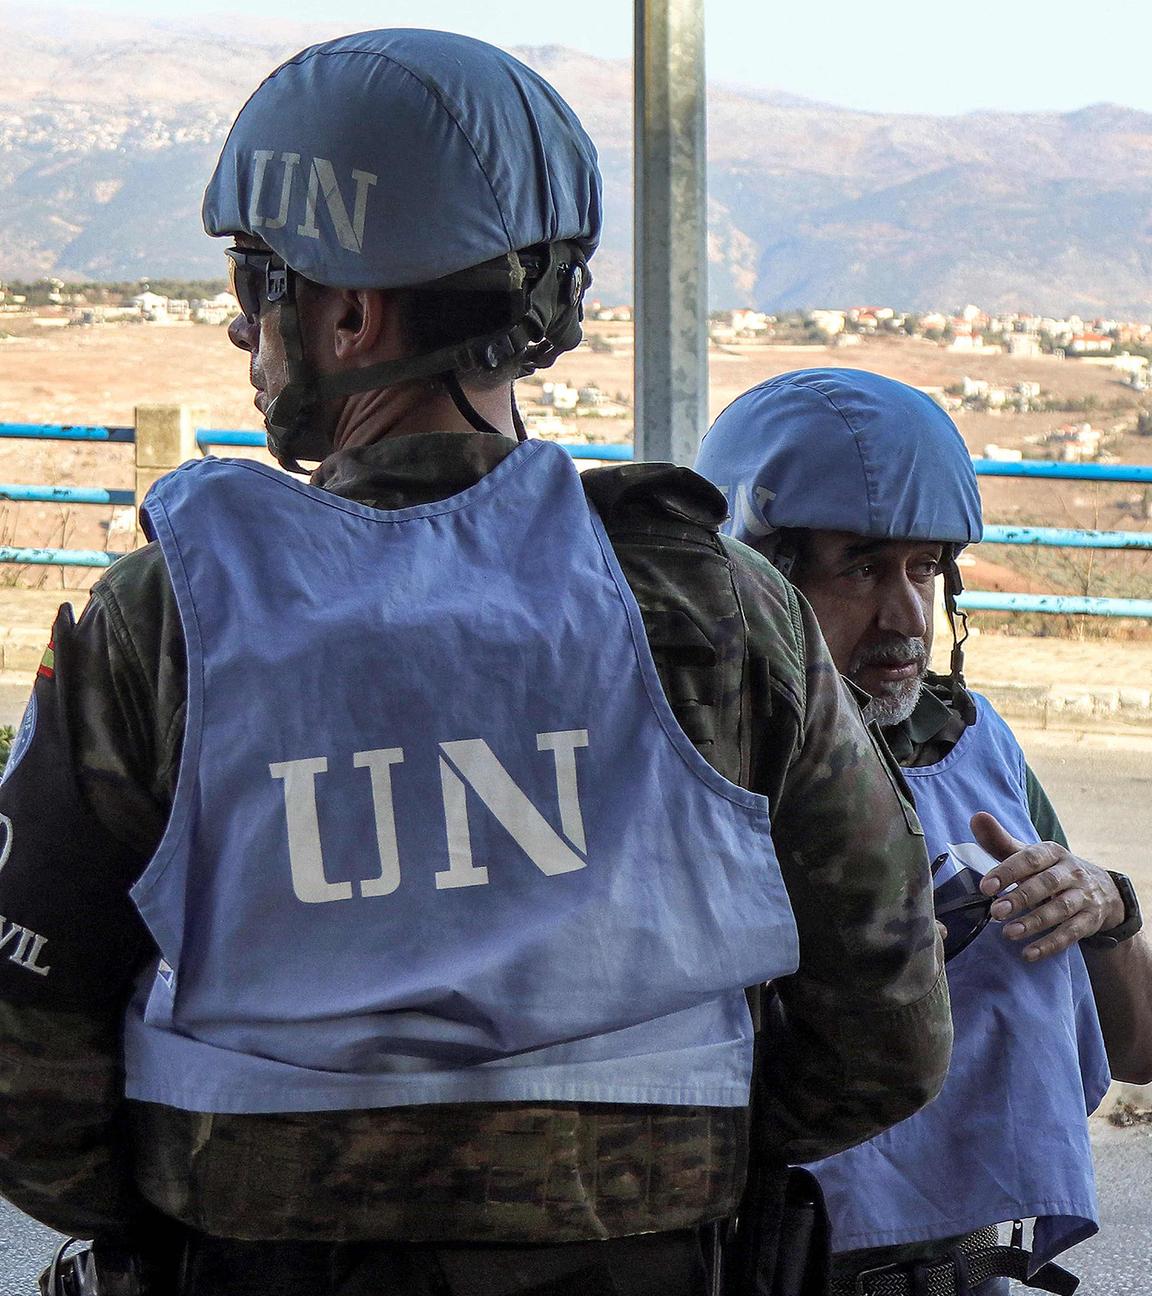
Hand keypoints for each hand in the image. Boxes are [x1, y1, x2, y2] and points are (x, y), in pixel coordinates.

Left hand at [971, 812, 1124, 962]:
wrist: (1101, 890)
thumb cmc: (1050, 870)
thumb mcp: (1029, 855)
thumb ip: (1000, 841)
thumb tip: (977, 817)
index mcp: (1052, 852)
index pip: (1030, 858)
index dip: (1008, 871)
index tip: (985, 886)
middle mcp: (1071, 872)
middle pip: (1046, 884)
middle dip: (1020, 898)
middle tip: (994, 912)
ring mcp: (1084, 896)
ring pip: (1060, 910)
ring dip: (1034, 922)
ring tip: (1008, 933)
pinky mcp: (1091, 920)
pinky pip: (1072, 934)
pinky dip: (1050, 944)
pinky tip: (1028, 954)